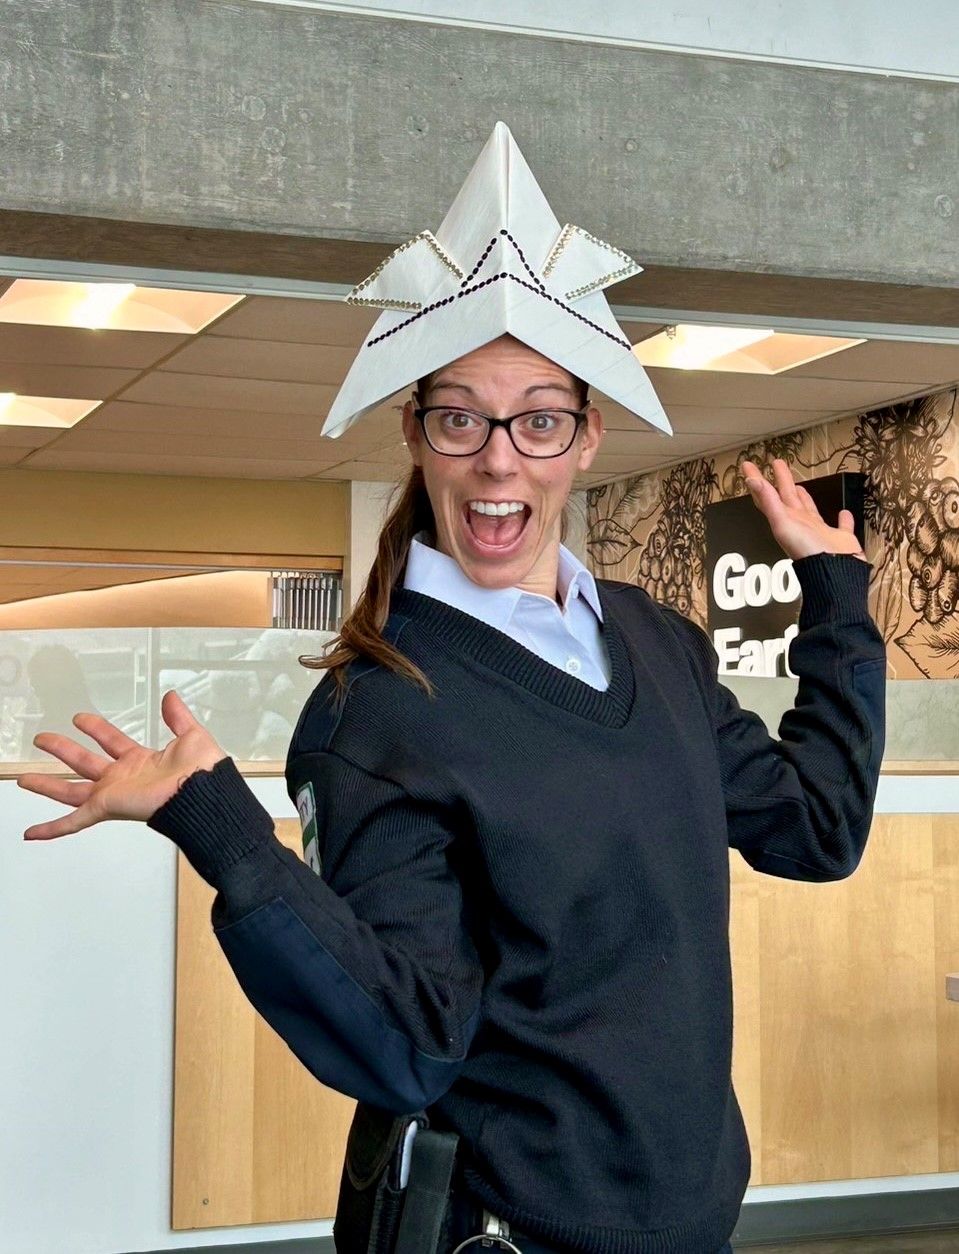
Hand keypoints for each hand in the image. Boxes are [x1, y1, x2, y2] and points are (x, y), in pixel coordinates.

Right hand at [18, 691, 225, 840]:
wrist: (203, 792)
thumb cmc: (204, 772)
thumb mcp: (191, 735)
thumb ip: (178, 717)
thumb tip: (171, 696)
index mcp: (141, 761)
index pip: (112, 741)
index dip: (95, 729)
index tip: (80, 719)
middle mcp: (123, 779)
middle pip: (84, 763)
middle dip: (63, 750)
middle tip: (43, 739)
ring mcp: (113, 794)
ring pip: (70, 790)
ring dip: (47, 785)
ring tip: (24, 779)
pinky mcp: (107, 807)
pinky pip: (73, 821)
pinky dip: (51, 829)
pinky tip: (31, 833)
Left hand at [742, 458, 866, 561]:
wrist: (834, 573)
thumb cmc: (807, 551)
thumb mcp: (783, 523)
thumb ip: (769, 501)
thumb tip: (752, 481)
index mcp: (785, 520)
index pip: (766, 496)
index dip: (756, 481)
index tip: (748, 465)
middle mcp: (800, 524)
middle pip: (788, 497)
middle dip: (781, 480)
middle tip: (777, 463)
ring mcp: (820, 532)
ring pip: (810, 510)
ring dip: (804, 498)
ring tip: (799, 486)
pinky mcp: (840, 538)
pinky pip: (842, 526)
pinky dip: (843, 519)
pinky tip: (843, 513)